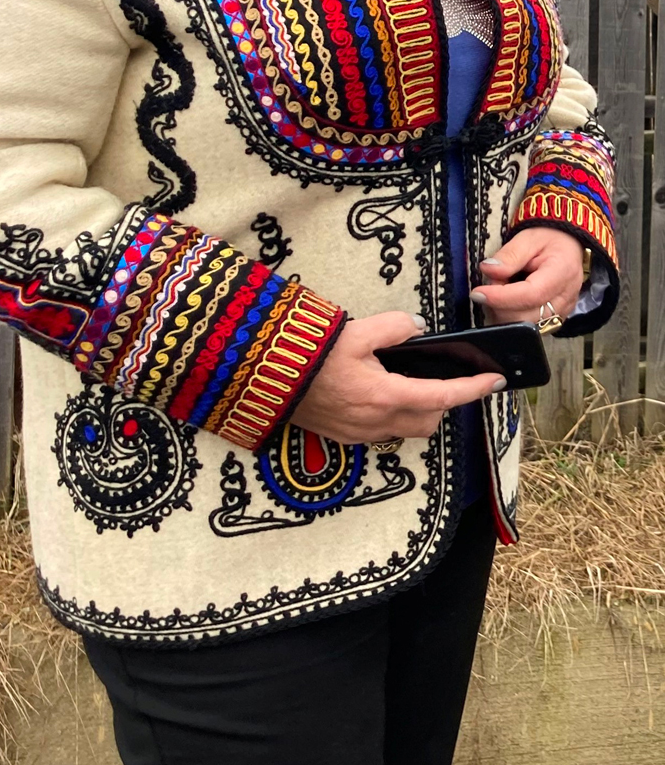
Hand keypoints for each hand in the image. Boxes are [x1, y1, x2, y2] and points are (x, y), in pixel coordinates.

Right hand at [291, 311, 505, 444]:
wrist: (268, 379)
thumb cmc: (312, 355)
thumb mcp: (355, 331)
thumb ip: (393, 327)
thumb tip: (415, 327)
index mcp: (386, 394)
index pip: (444, 396)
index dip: (474, 389)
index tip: (496, 381)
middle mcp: (378, 421)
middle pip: (430, 420)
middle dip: (443, 402)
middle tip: (442, 376)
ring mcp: (361, 433)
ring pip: (407, 429)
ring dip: (418, 411)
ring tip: (409, 385)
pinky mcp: (345, 437)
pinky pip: (383, 432)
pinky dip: (392, 416)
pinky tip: (377, 394)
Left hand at [471, 227, 583, 325]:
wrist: (568, 247)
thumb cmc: (549, 240)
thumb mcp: (528, 238)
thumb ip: (509, 255)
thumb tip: (488, 270)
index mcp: (562, 273)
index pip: (531, 295)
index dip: (501, 297)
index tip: (478, 293)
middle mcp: (565, 298)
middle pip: (526, 316)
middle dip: (500, 304)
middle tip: (493, 281)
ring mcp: (562, 313)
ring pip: (525, 327)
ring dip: (504, 311)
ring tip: (503, 287)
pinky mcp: (554, 320)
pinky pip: (529, 327)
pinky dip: (512, 316)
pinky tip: (509, 299)